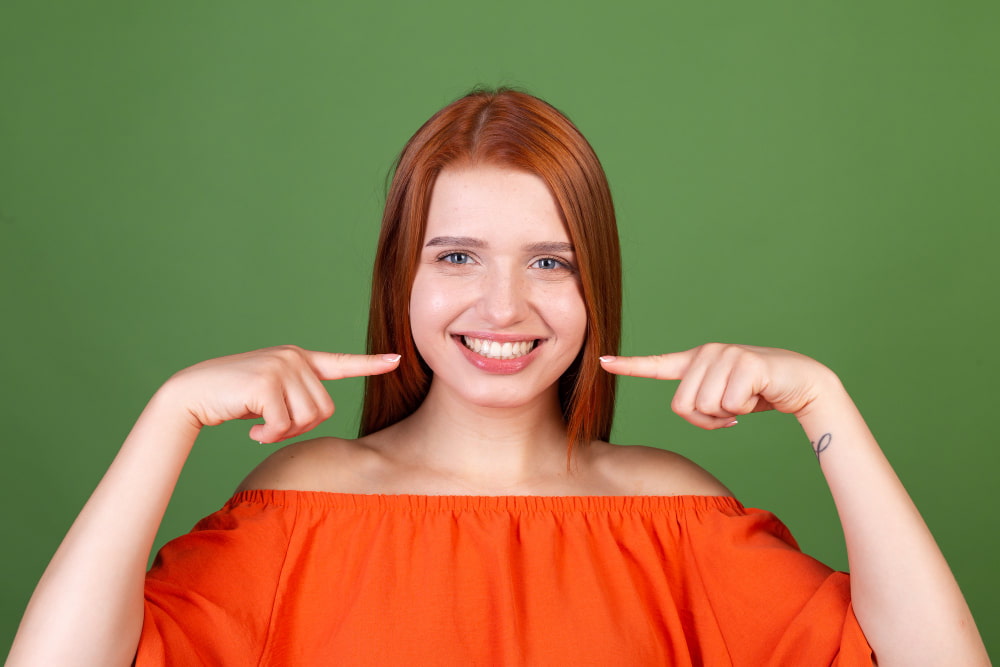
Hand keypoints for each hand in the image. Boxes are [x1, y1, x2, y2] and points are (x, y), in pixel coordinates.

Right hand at [160, 345, 400, 442]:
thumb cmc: (233, 399)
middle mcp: (294, 357)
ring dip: (283, 433)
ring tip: (260, 426)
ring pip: (307, 419)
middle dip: (301, 428)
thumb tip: (320, 413)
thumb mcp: (273, 393)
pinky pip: (283, 425)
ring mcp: (281, 367)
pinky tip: (251, 430)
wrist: (192, 394)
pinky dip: (268, 436)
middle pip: (325, 410)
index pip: (341, 363)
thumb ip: (299, 396)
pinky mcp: (266, 382)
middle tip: (272, 426)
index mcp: (299, 359)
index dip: (370, 364)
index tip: (396, 360)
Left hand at [600, 343, 838, 429]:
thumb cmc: (758, 393)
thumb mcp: (722, 401)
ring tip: (745, 399)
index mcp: (696, 361)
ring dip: (727, 415)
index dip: (629, 366)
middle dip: (706, 421)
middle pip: (682, 407)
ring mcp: (725, 355)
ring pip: (704, 408)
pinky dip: (745, 410)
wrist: (802, 384)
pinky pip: (729, 405)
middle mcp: (706, 353)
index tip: (603, 362)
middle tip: (730, 411)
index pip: (657, 365)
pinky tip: (759, 393)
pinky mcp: (745, 363)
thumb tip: (689, 409)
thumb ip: (701, 403)